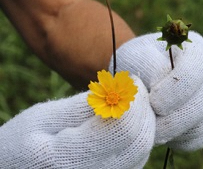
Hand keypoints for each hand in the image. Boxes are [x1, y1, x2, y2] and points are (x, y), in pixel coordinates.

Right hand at [0, 76, 154, 167]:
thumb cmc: (22, 143)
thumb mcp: (43, 118)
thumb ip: (80, 108)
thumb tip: (115, 93)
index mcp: (70, 158)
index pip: (124, 128)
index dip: (134, 100)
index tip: (131, 80)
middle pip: (140, 142)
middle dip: (143, 109)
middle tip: (135, 88)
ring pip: (141, 151)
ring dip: (143, 121)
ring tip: (132, 101)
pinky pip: (135, 157)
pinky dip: (138, 134)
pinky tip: (127, 119)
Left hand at [110, 31, 202, 150]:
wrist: (140, 74)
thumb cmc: (136, 62)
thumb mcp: (136, 56)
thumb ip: (149, 69)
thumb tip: (162, 97)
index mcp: (196, 50)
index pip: (198, 66)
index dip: (178, 88)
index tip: (154, 102)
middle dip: (177, 116)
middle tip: (151, 125)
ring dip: (175, 131)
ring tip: (151, 130)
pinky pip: (199, 136)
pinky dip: (179, 139)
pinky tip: (160, 133)